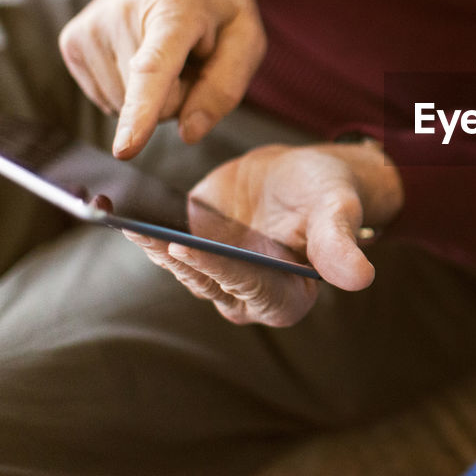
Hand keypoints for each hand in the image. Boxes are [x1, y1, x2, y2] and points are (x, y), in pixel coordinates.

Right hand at [59, 0, 266, 158]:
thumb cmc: (213, 3)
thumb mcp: (246, 37)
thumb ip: (226, 87)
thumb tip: (189, 132)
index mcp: (175, 12)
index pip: (153, 70)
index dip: (141, 112)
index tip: (126, 148)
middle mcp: (122, 16)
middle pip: (151, 102)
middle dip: (177, 93)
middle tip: (188, 55)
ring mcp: (89, 28)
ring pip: (125, 105)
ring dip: (152, 91)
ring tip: (164, 51)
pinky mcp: (71, 42)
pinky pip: (107, 99)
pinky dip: (129, 87)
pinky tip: (138, 53)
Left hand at [126, 141, 402, 326]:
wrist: (304, 177)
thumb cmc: (329, 193)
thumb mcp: (337, 210)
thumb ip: (338, 245)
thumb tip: (361, 278)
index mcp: (288, 296)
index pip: (247, 284)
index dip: (216, 267)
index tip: (187, 246)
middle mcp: (248, 298)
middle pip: (204, 280)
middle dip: (170, 255)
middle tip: (140, 231)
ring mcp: (218, 279)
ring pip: (178, 266)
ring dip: (148, 243)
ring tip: (117, 214)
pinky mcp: (195, 255)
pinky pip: (163, 246)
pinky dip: (140, 229)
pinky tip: (113, 206)